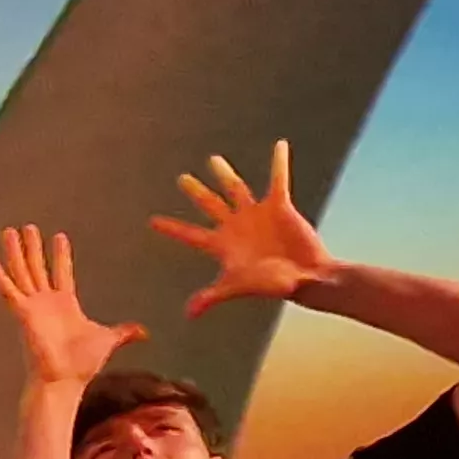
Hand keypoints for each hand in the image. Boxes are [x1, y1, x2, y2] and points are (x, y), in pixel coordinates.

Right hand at [0, 226, 147, 385]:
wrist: (65, 380)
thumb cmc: (81, 365)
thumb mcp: (107, 340)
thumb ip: (123, 332)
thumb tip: (144, 333)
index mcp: (65, 305)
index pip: (62, 273)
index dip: (61, 255)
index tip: (60, 236)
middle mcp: (46, 303)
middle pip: (38, 268)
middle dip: (33, 247)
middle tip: (28, 227)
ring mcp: (32, 307)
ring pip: (22, 272)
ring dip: (15, 252)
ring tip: (9, 231)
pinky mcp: (22, 314)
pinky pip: (7, 291)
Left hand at [150, 141, 332, 317]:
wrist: (306, 277)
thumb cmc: (272, 285)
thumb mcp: (237, 286)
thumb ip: (212, 296)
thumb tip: (189, 314)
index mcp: (223, 245)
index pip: (190, 235)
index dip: (172, 228)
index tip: (152, 221)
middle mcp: (237, 227)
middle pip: (210, 205)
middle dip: (196, 193)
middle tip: (182, 179)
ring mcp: (257, 215)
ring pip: (236, 189)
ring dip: (225, 175)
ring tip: (213, 160)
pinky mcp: (279, 206)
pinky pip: (278, 179)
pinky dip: (279, 162)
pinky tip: (280, 145)